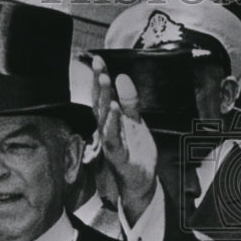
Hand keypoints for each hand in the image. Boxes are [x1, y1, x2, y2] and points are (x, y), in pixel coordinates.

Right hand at [92, 59, 157, 223]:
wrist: (142, 181)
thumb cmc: (135, 151)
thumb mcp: (136, 121)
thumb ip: (130, 101)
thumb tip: (122, 77)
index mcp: (111, 120)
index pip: (103, 95)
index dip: (100, 77)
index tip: (98, 58)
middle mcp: (107, 129)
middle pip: (100, 102)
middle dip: (98, 82)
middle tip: (98, 63)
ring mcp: (111, 142)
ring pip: (104, 118)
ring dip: (103, 98)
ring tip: (104, 80)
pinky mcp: (118, 155)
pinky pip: (113, 137)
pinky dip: (112, 123)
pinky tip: (113, 109)